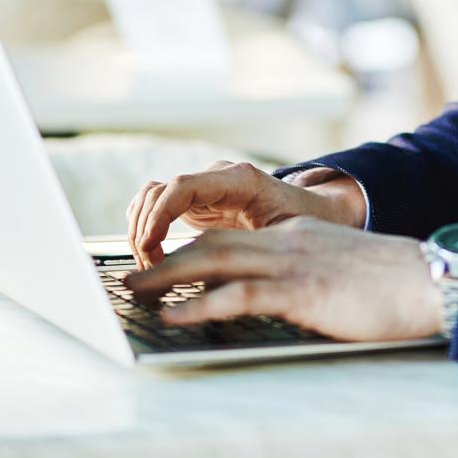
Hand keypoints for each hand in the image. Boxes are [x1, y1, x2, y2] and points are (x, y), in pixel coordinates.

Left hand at [123, 219, 441, 342]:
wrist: (431, 281)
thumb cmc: (396, 285)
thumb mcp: (343, 272)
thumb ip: (311, 276)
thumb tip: (288, 299)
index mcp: (298, 236)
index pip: (234, 236)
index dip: (193, 249)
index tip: (164, 265)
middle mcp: (288, 241)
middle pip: (212, 242)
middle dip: (167, 259)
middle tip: (133, 277)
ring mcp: (293, 263)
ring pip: (215, 260)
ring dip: (169, 277)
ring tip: (137, 293)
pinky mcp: (302, 290)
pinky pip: (238, 294)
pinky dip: (200, 304)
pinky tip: (176, 316)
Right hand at [125, 161, 364, 266]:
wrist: (316, 212)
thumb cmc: (306, 224)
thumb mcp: (289, 237)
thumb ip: (260, 248)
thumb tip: (226, 278)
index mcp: (240, 181)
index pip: (184, 186)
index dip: (159, 216)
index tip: (149, 249)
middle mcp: (216, 179)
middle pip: (159, 192)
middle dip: (145, 231)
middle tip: (150, 270)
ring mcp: (203, 190)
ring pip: (151, 198)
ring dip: (141, 231)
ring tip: (152, 268)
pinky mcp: (196, 205)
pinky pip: (157, 208)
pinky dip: (147, 230)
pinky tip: (154, 259)